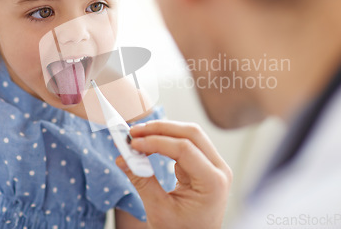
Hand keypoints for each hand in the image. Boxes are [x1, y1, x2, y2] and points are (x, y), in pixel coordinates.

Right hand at [116, 120, 232, 228]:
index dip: (157, 142)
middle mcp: (219, 169)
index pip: (185, 149)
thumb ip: (142, 182)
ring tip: (138, 135)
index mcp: (213, 183)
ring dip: (163, 131)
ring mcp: (214, 165)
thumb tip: (122, 157)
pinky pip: (186, 143)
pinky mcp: (204, 164)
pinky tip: (148, 143)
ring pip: (189, 134)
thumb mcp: (159, 211)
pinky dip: (166, 140)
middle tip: (134, 132)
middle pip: (191, 134)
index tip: (133, 143)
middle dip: (160, 129)